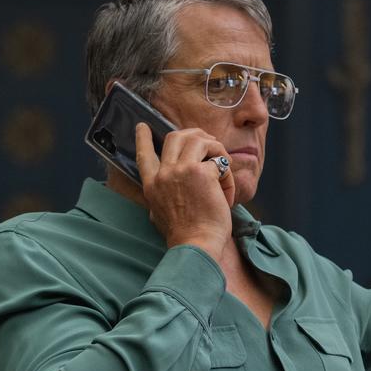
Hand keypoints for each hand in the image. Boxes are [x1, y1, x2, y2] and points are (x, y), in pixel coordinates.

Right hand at [134, 122, 235, 257]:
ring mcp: (181, 171)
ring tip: (224, 162)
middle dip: (195, 134)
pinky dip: (228, 174)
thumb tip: (167, 189)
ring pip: (198, 139)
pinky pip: (219, 162)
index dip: (143, 138)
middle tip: (209, 141)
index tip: (142, 126)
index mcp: (151, 184)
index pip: (143, 154)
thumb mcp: (160, 213)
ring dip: (215, 147)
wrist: (195, 245)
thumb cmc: (184, 235)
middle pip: (175, 137)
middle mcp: (163, 174)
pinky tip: (227, 191)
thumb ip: (162, 196)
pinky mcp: (203, 173)